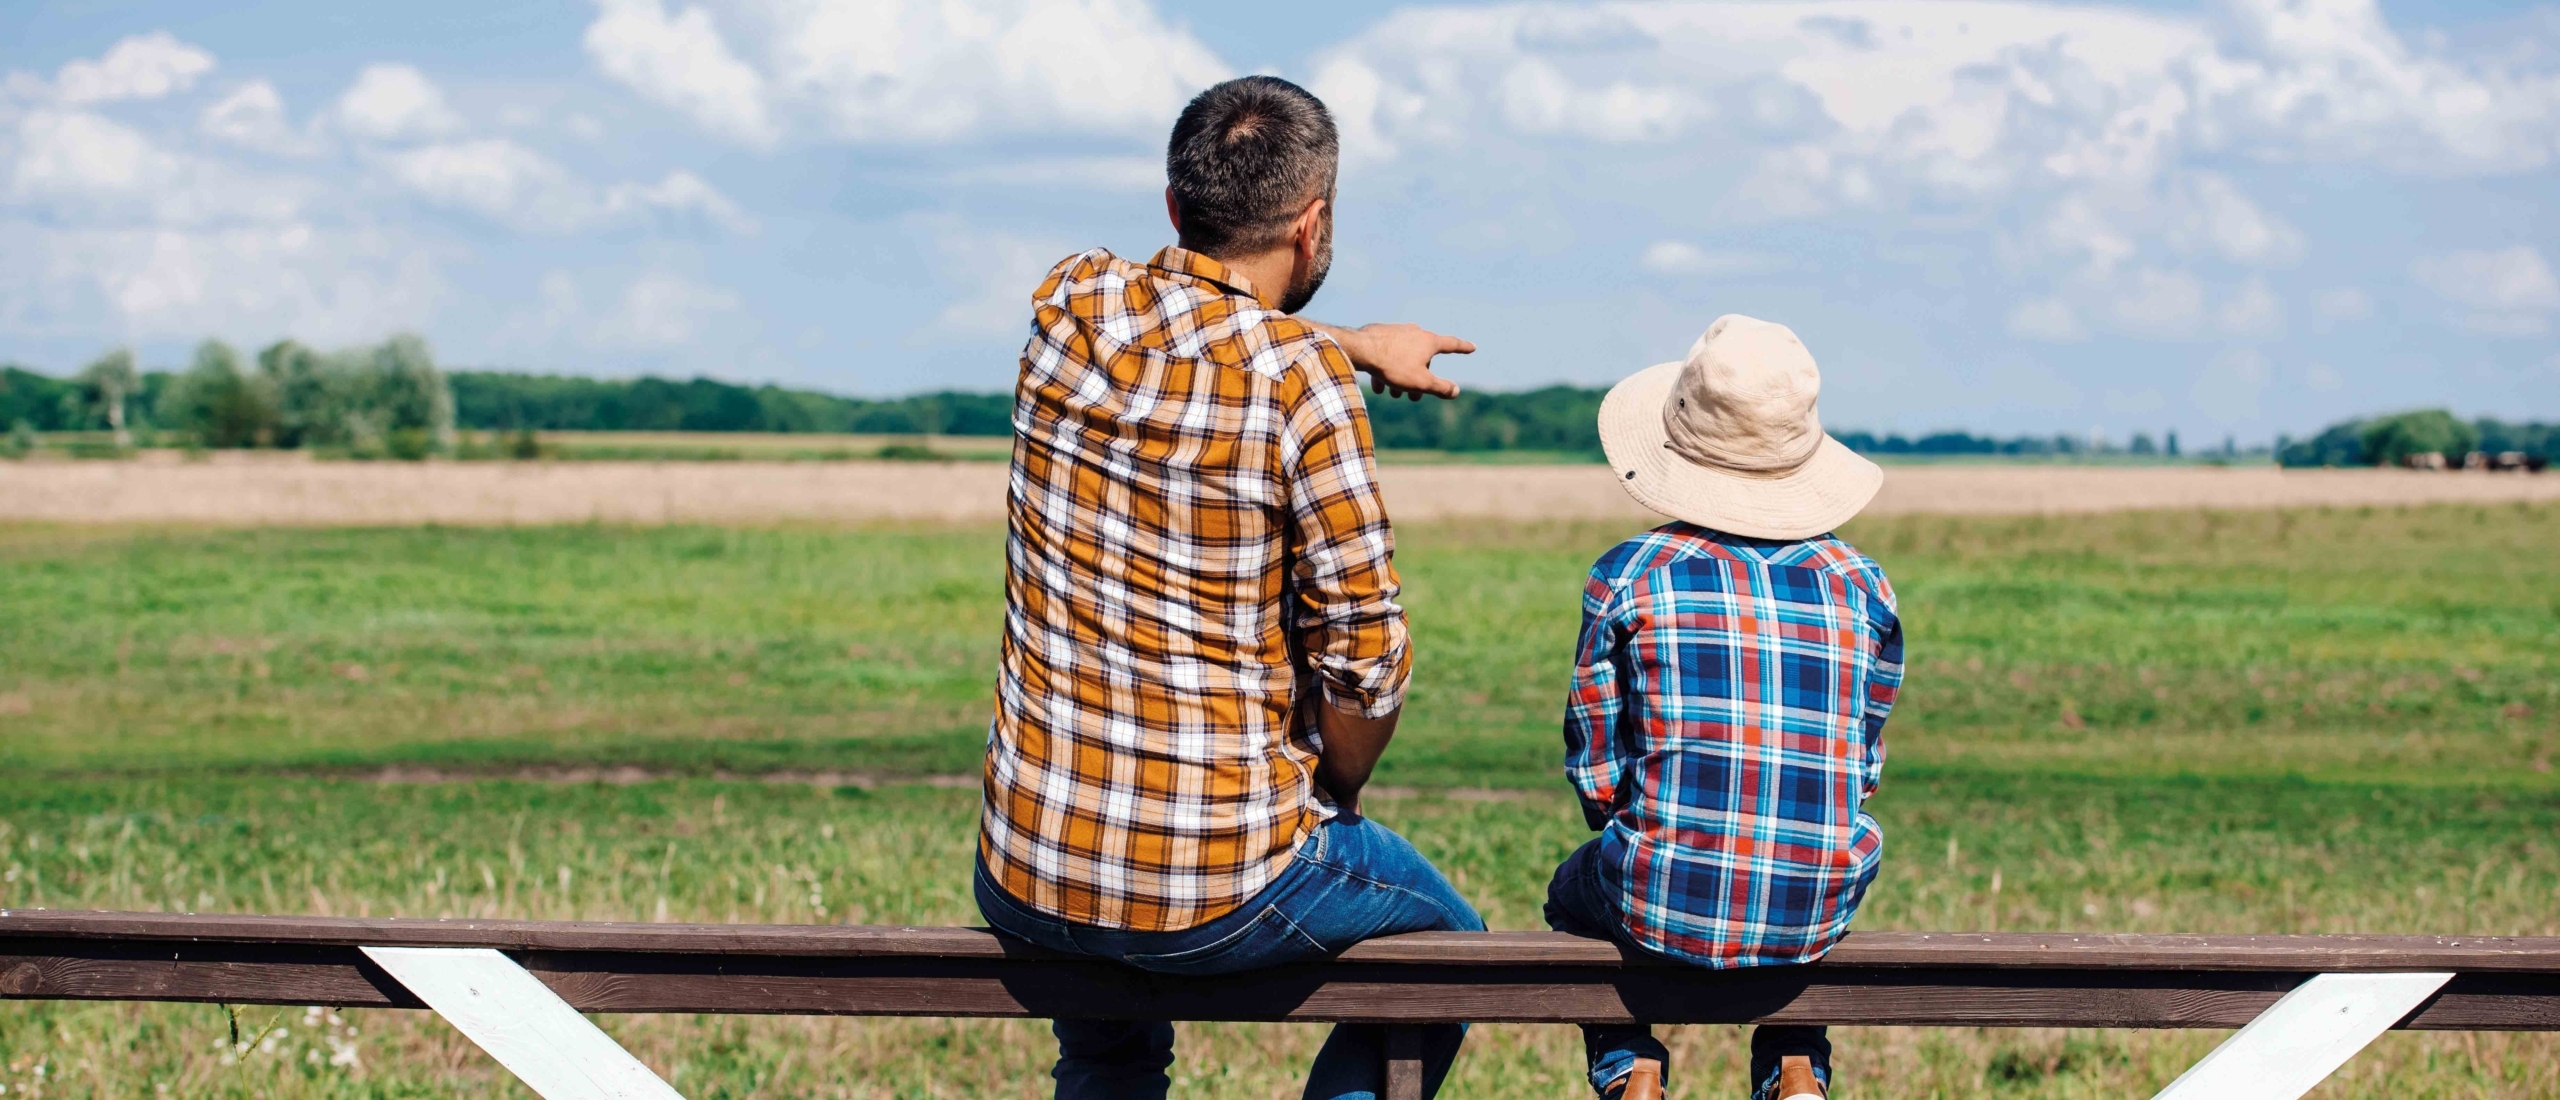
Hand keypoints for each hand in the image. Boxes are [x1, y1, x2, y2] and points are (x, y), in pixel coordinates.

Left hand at [1314, 322, 1472, 401]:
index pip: (1451, 344)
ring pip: (1403, 358)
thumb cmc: (1392, 366)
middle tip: (1413, 397)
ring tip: (1393, 394)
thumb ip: (1441, 388)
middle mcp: (1414, 332)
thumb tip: (1456, 391)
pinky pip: (1387, 355)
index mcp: (1428, 341)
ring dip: (1401, 377)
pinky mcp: (1379, 334)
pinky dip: (1386, 371)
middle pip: (1423, 358)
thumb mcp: (1421, 382)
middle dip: (1419, 378)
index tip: (1472, 347)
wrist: (1359, 350)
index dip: (1463, 347)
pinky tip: (1377, 387)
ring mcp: (1396, 332)